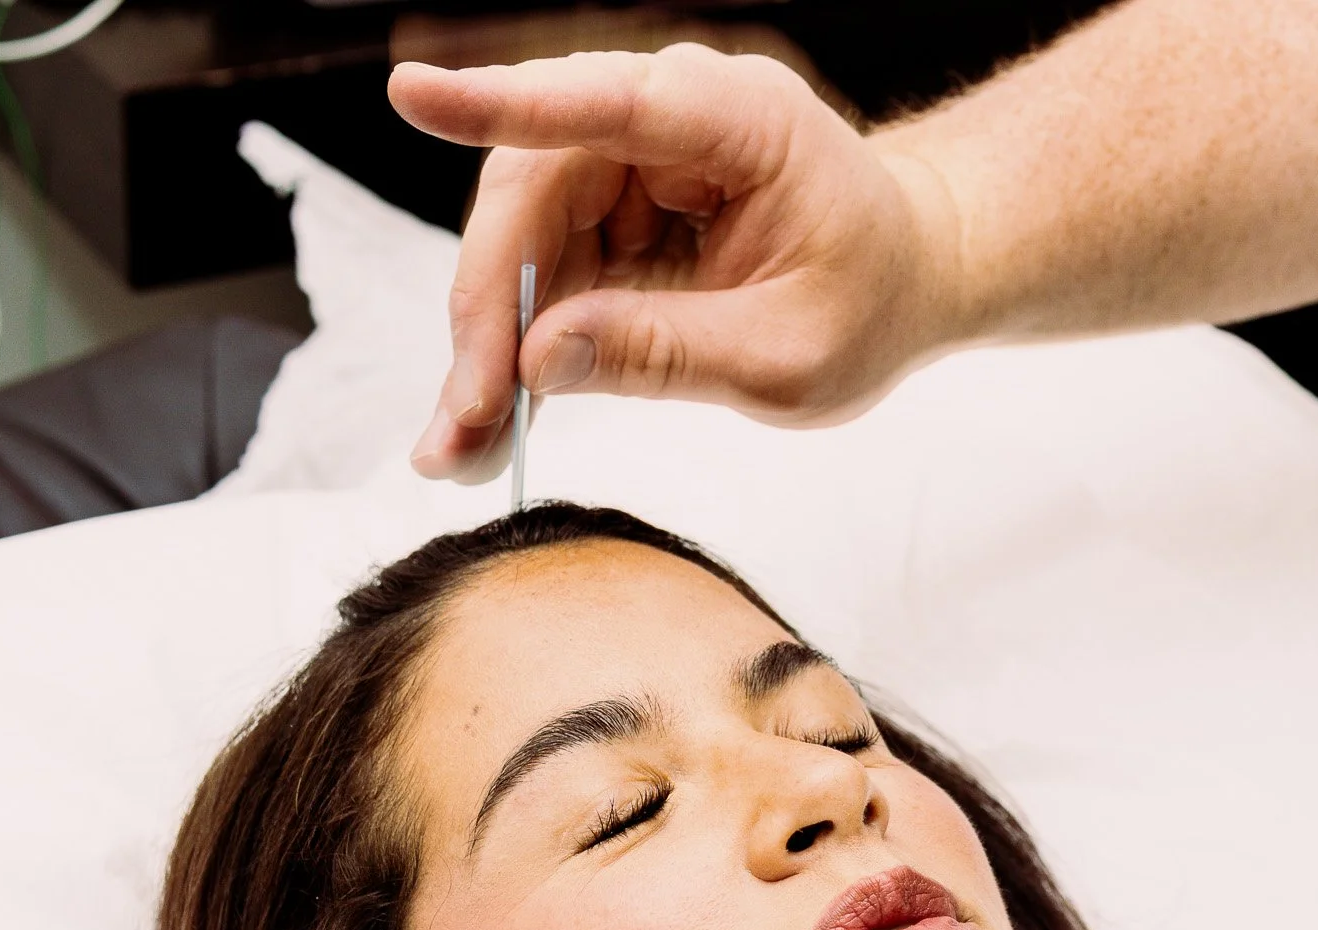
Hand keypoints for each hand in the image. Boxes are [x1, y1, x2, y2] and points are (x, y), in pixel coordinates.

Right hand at [388, 44, 965, 481]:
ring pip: (519, 236)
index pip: (611, 103)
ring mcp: (633, 163)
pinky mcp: (610, 211)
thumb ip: (670, 353)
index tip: (414, 97)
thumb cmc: (871, 302)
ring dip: (486, 343)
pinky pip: (538, 269)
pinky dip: (515, 346)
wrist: (903, 281)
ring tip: (464, 444)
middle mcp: (672, 121)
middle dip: (485, 308)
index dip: (508, 103)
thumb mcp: (789, 357)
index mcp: (743, 123)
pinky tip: (491, 421)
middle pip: (534, 186)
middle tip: (463, 420)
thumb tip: (539, 360)